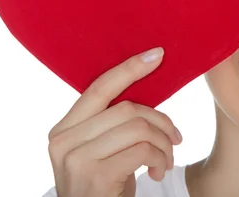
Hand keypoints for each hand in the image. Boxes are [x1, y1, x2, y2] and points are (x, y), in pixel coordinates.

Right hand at [47, 47, 182, 196]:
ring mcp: (76, 159)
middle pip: (127, 108)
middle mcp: (63, 140)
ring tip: (167, 158)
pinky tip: (159, 171)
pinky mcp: (95, 176)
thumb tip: (147, 83)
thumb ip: (111, 122)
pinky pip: (143, 150)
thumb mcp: (101, 150)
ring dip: (164, 143)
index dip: (130, 68)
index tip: (157, 54)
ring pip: (139, 127)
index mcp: (64, 128)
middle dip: (161, 120)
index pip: (100, 87)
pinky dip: (161, 158)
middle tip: (175, 138)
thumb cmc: (105, 185)